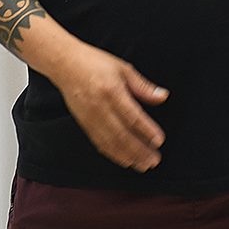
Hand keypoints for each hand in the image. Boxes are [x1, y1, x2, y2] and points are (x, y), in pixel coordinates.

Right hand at [48, 41, 167, 171]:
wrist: (65, 65)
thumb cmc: (96, 63)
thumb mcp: (124, 68)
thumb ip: (143, 86)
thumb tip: (163, 97)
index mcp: (112, 92)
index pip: (132, 116)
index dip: (146, 131)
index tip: (159, 141)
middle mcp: (100, 108)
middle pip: (122, 135)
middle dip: (139, 151)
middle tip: (154, 160)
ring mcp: (90, 119)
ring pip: (111, 143)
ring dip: (128, 157)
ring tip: (143, 165)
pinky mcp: (84, 125)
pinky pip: (100, 143)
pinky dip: (113, 154)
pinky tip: (125, 160)